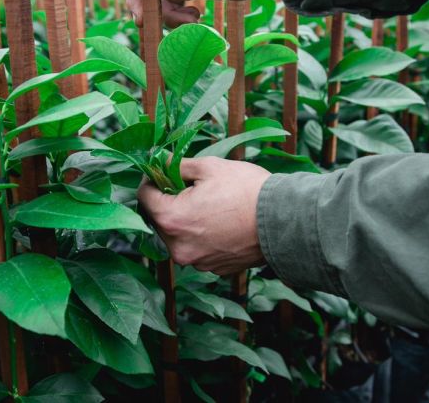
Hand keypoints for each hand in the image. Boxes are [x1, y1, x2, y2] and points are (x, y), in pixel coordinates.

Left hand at [138, 157, 271, 275]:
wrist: (285, 221)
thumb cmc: (247, 191)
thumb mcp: (209, 167)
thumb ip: (177, 165)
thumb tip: (158, 160)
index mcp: (172, 220)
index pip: (144, 197)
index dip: (151, 179)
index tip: (162, 170)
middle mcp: (178, 247)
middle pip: (159, 220)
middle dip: (169, 201)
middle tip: (189, 186)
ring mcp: (197, 262)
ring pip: (179, 236)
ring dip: (186, 220)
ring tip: (209, 204)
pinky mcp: (213, 269)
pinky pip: (198, 249)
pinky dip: (203, 236)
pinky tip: (221, 222)